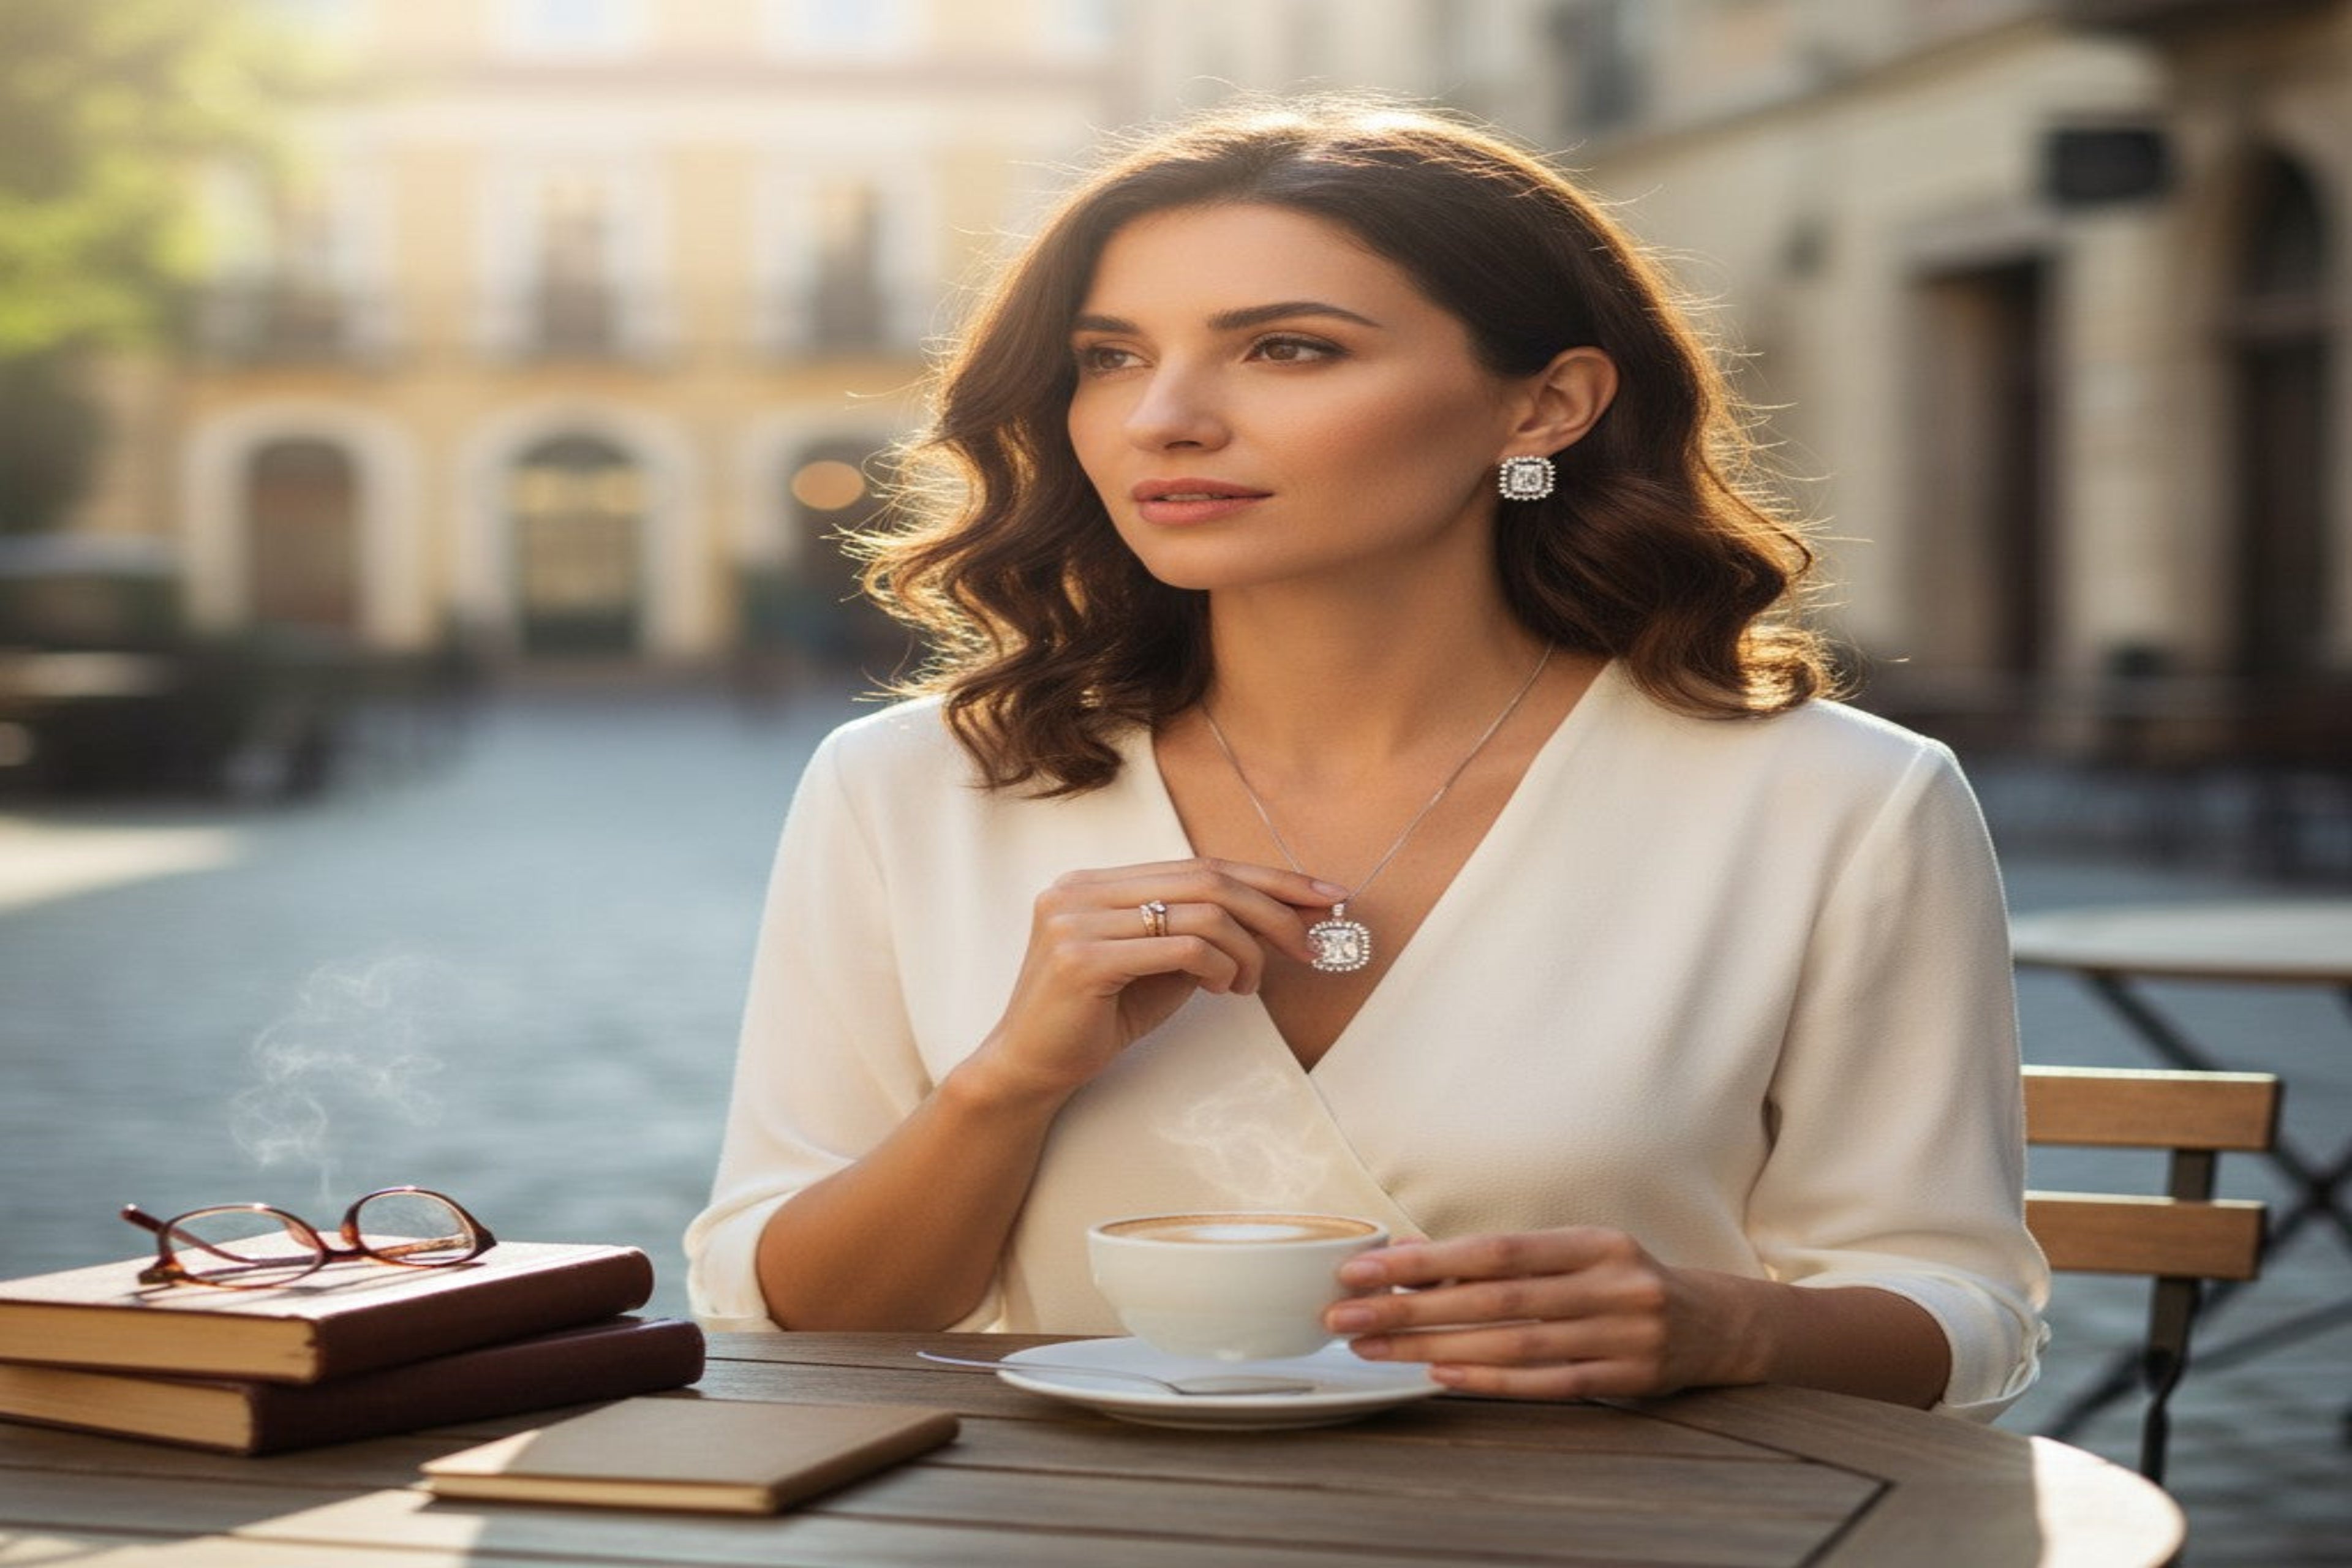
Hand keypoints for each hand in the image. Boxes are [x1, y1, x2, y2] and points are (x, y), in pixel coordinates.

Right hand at [968, 857, 1345, 1102]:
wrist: (1027, 1069)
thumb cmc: (1096, 1019)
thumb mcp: (1157, 967)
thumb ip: (1199, 934)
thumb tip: (1277, 918)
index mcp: (1097, 882)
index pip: (1199, 865)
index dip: (1267, 878)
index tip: (1322, 895)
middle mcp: (1082, 888)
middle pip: (1207, 879)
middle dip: (1274, 909)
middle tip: (1310, 944)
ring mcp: (1076, 919)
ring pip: (1202, 912)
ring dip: (1246, 950)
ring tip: (1248, 985)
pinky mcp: (1082, 958)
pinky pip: (1180, 946)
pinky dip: (1218, 966)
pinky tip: (1223, 989)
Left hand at [1321, 1228, 1755, 1399]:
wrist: (1719, 1326)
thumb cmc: (1625, 1283)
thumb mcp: (1577, 1255)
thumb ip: (1505, 1260)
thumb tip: (1411, 1261)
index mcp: (1595, 1242)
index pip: (1496, 1250)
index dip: (1427, 1261)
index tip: (1363, 1270)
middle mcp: (1612, 1284)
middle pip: (1493, 1299)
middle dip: (1410, 1308)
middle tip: (1345, 1316)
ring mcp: (1623, 1335)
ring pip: (1512, 1344)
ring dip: (1432, 1347)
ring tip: (1372, 1349)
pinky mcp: (1628, 1380)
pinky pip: (1546, 1383)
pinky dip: (1489, 1381)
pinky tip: (1438, 1374)